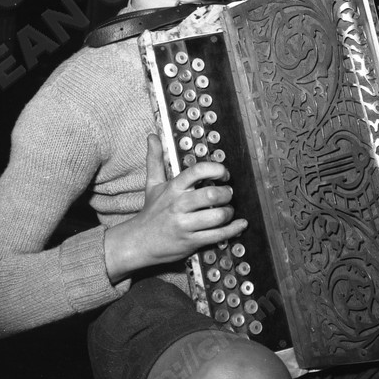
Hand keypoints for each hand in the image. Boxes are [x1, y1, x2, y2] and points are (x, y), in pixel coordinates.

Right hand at [104, 134, 246, 281]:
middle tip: (229, 193)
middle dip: (227, 193)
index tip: (224, 173)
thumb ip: (155, 159)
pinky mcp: (191, 242)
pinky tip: (240, 225)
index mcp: (173, 188)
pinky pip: (217, 235)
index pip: (197, 171)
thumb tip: (152, 136)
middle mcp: (179, 205)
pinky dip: (233, 230)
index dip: (216, 169)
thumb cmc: (150, 212)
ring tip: (228, 210)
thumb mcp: (152, 184)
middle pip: (211, 194)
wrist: (138, 242)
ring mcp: (185, 225)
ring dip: (229, 212)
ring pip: (217, 216)